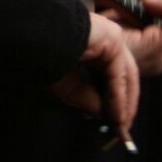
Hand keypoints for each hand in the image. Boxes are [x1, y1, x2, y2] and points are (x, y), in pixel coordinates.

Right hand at [51, 11, 140, 135]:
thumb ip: (87, 98)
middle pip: (125, 75)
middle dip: (126, 103)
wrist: (35, 36)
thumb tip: (104, 113)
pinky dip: (119, 97)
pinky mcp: (112, 38)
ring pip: (126, 74)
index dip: (116, 100)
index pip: (113, 75)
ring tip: (120, 124)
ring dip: (125, 103)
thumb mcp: (67, 84)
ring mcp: (111, 37)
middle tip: (122, 126)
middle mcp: (105, 40)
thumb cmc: (45, 53)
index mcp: (94, 47)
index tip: (115, 120)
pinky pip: (119, 73)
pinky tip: (116, 113)